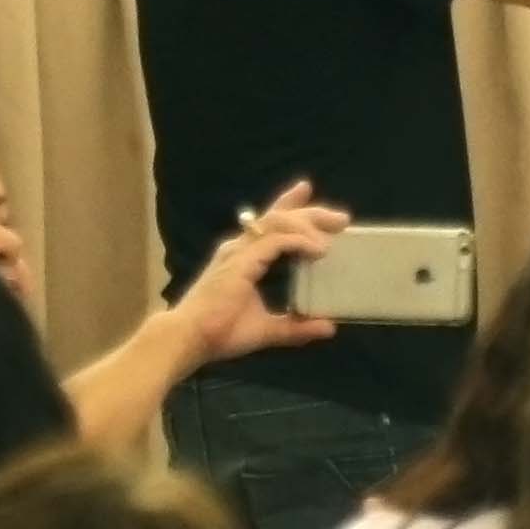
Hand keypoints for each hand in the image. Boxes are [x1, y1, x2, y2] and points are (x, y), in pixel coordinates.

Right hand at [169, 190, 346, 364]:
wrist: (190, 339)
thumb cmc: (220, 333)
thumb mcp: (267, 329)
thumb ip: (296, 327)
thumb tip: (329, 327)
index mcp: (242, 258)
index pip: (268, 224)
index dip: (287, 204)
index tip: (306, 189)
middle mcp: (239, 248)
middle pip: (278, 217)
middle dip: (309, 212)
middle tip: (340, 217)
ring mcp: (239, 252)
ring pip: (279, 222)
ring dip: (308, 223)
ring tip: (334, 229)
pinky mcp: (242, 261)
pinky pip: (277, 241)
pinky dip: (299, 242)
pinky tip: (318, 250)